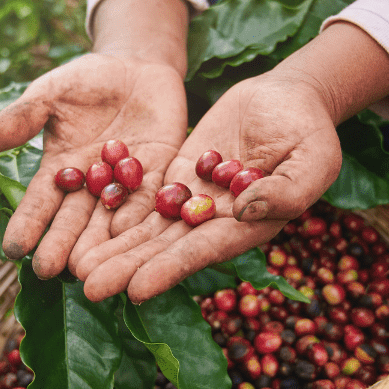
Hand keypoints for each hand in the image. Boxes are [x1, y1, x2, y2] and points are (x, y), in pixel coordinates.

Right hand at [0, 52, 187, 278]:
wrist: (136, 66)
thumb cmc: (85, 80)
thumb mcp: (49, 94)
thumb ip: (19, 119)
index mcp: (59, 170)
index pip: (39, 203)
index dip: (26, 224)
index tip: (12, 248)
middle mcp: (90, 186)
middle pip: (74, 221)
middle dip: (61, 245)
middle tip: (49, 270)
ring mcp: (124, 184)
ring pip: (110, 220)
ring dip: (100, 245)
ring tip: (89, 269)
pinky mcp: (159, 175)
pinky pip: (149, 199)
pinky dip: (139, 216)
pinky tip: (128, 235)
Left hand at [74, 72, 343, 302]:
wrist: (289, 99)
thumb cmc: (311, 131)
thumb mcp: (313, 159)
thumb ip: (286, 190)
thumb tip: (243, 210)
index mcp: (248, 227)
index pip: (201, 252)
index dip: (169, 270)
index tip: (136, 289)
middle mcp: (214, 222)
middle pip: (164, 249)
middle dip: (127, 268)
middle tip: (87, 287)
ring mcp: (192, 200)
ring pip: (147, 228)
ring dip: (113, 247)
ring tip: (76, 267)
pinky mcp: (177, 176)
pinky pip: (143, 196)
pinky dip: (117, 211)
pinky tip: (84, 225)